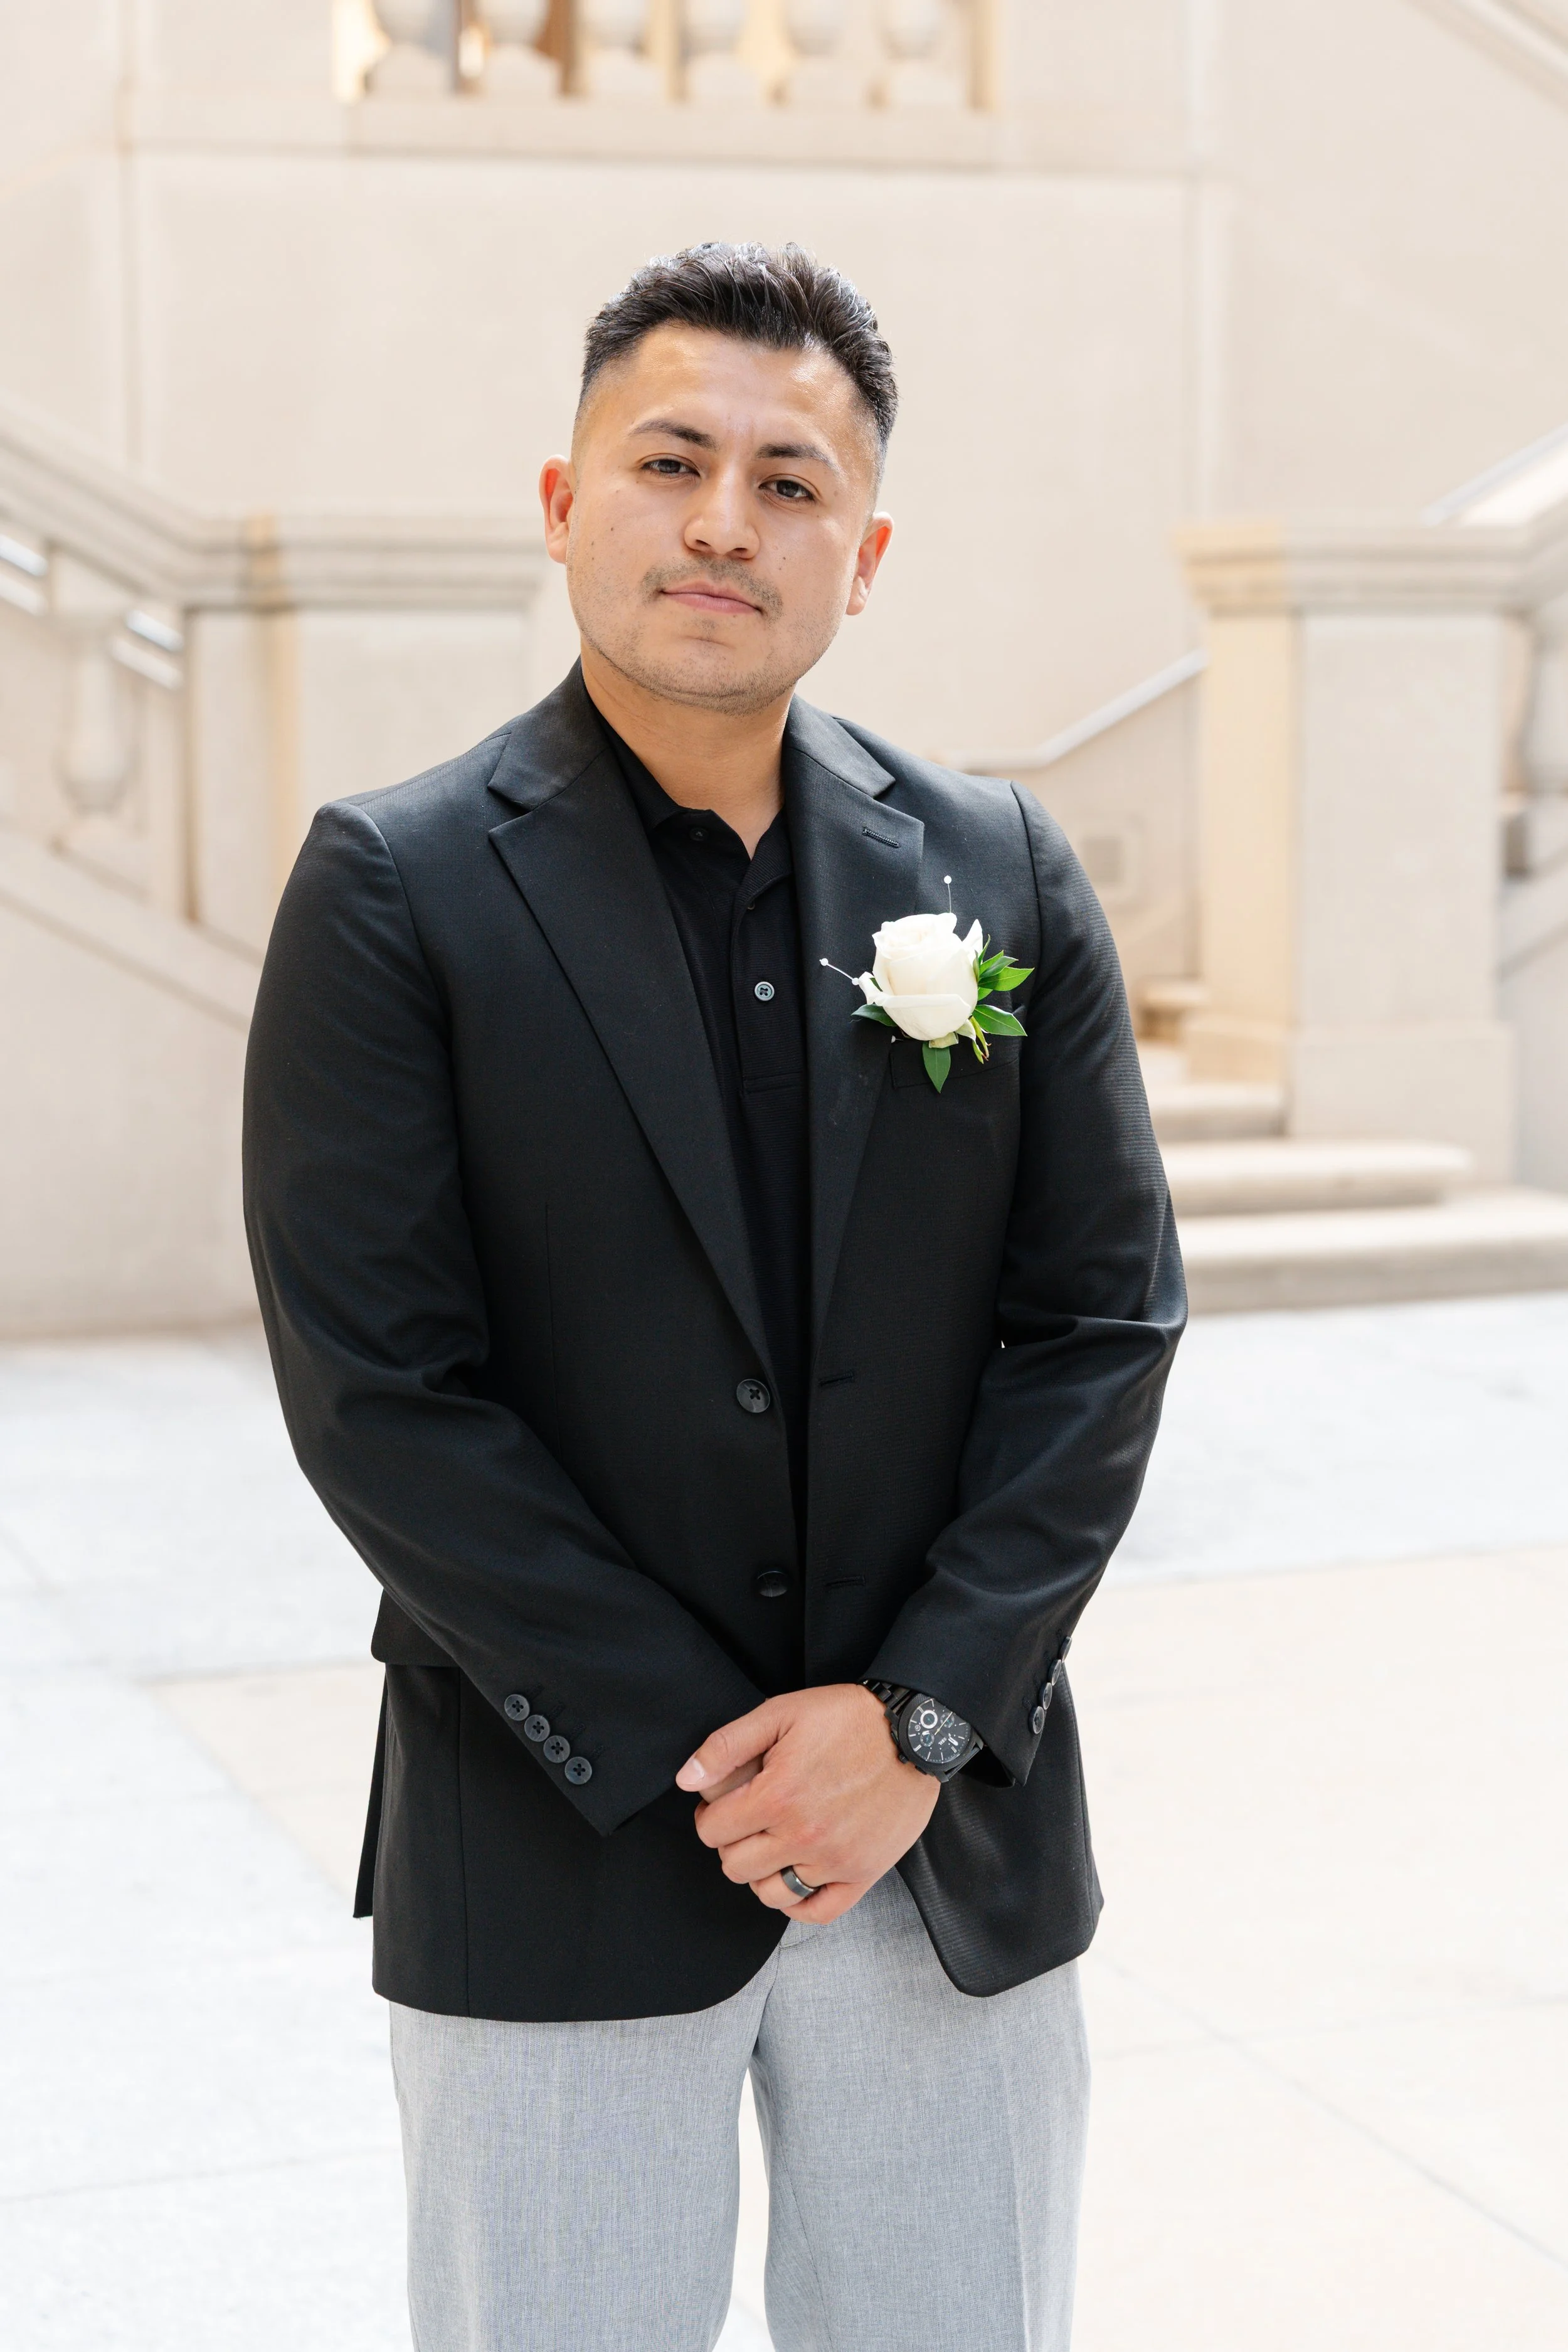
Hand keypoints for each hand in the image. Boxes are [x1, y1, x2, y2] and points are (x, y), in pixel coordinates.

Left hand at [676, 1684, 939, 1922]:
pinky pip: (816, 1912)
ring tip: (773, 1843)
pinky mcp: (863, 1873)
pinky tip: (796, 1875)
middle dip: (733, 1842)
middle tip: (749, 1819)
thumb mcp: (781, 1713)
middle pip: (735, 1866)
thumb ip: (726, 1746)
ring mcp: (835, 1860)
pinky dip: (798, 1903)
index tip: (724, 1803)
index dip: (711, 1815)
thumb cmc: (848, 1718)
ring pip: (770, 1893)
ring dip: (762, 1871)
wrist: (914, 1731)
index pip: (713, 1831)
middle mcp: (803, 1836)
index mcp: (777, 1796)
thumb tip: (686, 1780)